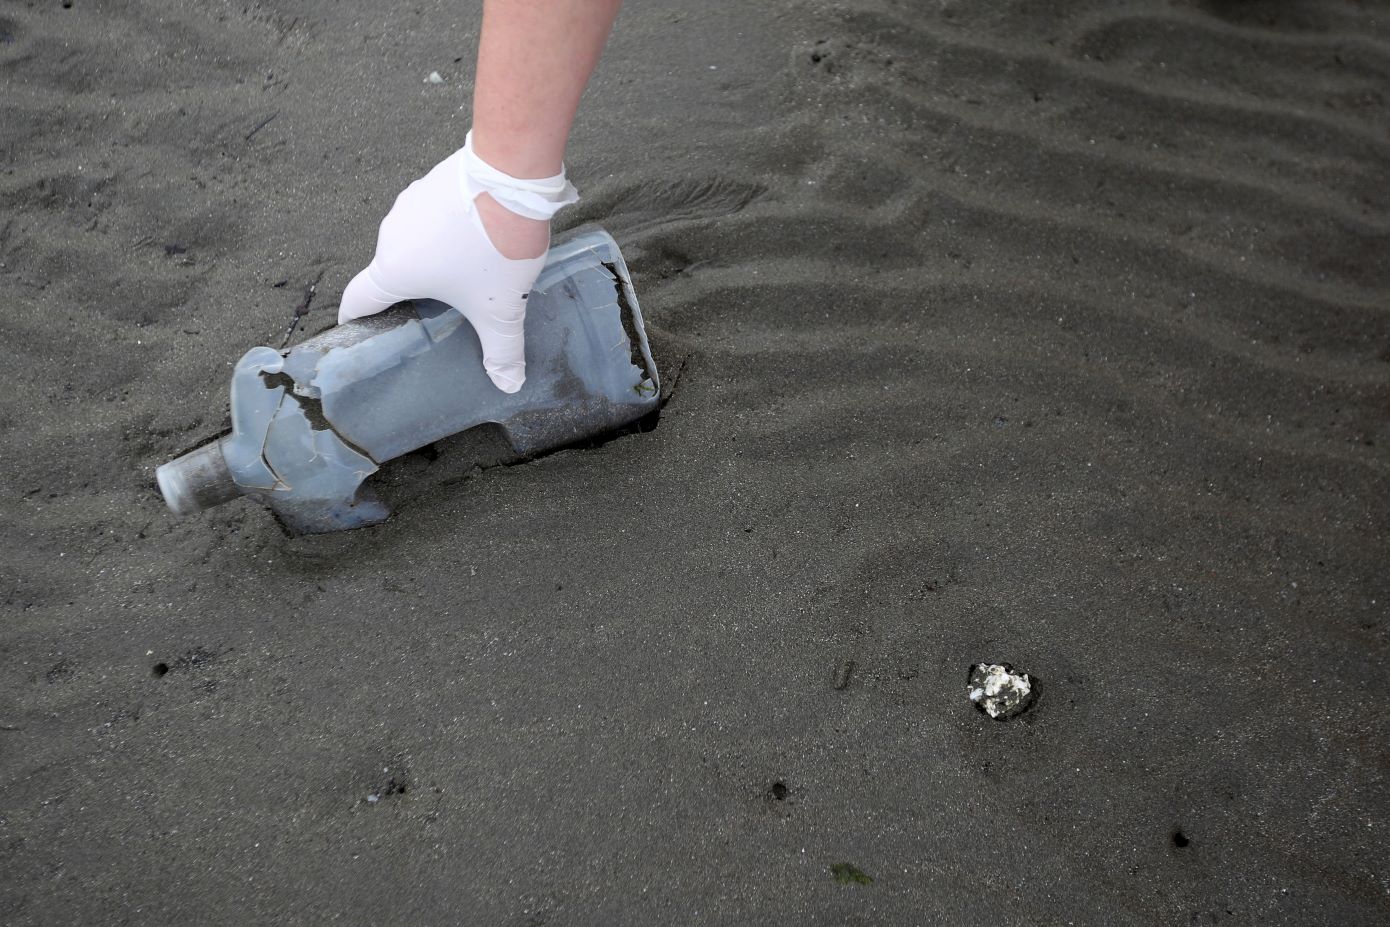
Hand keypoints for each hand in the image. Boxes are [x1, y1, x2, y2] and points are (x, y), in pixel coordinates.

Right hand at [337, 148, 549, 393]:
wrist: (513, 174)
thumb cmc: (496, 246)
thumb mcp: (501, 308)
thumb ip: (502, 350)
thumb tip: (509, 385)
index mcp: (395, 270)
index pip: (358, 300)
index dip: (356, 318)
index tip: (356, 329)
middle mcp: (391, 235)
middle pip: (393, 270)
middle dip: (412, 289)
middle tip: (439, 306)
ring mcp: (409, 203)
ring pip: (414, 240)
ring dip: (433, 256)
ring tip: (466, 271)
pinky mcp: (430, 181)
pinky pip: (432, 214)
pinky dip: (446, 228)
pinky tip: (475, 236)